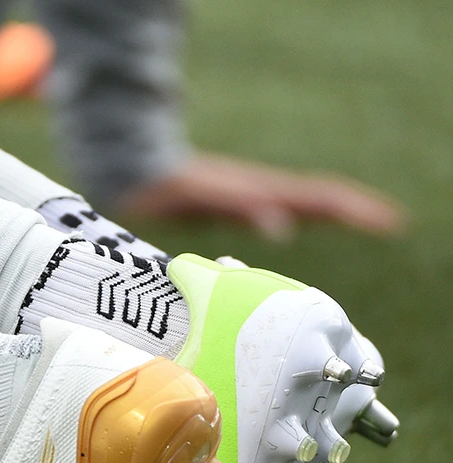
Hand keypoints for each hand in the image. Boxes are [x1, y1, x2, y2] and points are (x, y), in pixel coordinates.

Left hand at [117, 152, 406, 240]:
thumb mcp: (206, 200)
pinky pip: (279, 208)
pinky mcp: (233, 203)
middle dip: (354, 209)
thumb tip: (284, 225)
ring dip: (333, 211)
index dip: (354, 210)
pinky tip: (298, 223)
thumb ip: (244, 209)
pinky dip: (300, 215)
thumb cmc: (168, 189)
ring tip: (359, 220)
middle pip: (319, 197)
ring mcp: (249, 196)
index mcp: (262, 191)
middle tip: (389, 221)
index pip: (321, 198)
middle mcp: (261, 191)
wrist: (136, 174)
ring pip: (302, 200)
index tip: (386, 221)